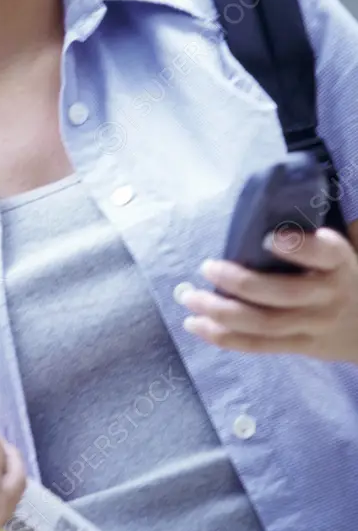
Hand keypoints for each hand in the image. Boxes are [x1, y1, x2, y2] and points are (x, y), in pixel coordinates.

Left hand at [180, 226, 357, 363]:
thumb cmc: (346, 275)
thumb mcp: (346, 250)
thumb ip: (322, 228)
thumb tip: (296, 184)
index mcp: (339, 263)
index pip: (325, 253)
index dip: (298, 247)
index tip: (269, 238)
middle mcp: (326, 296)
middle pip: (281, 294)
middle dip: (240, 282)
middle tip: (206, 266)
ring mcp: (312, 326)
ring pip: (263, 324)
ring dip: (220, 311)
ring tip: (188, 295)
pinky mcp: (298, 346)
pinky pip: (258, 345)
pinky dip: (224, 337)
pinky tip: (196, 324)